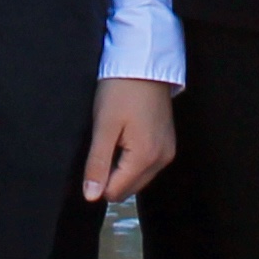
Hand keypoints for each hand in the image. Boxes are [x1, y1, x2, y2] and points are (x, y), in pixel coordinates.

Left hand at [83, 77, 178, 200]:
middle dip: (111, 174)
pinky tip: (127, 136)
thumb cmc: (122, 89)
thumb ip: (97, 163)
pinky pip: (146, 165)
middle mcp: (162, 159)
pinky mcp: (168, 144)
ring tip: (116, 137)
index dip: (98, 179)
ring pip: (137, 178)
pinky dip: (133, 158)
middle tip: (105, 143)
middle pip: (127, 189)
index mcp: (146, 158)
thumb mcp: (103, 126)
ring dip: (122, 167)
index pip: (115, 192)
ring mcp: (167, 152)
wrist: (144, 62)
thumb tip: (91, 196)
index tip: (94, 154)